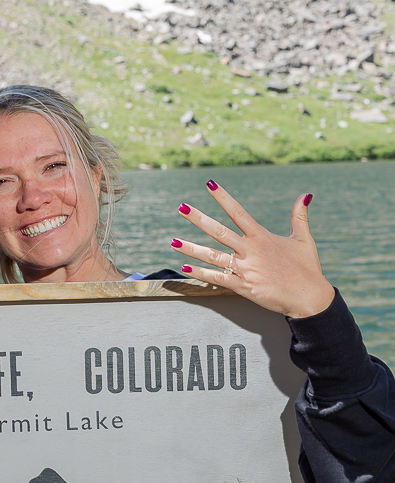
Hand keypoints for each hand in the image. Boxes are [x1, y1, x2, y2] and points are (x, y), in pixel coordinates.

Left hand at [171, 180, 334, 318]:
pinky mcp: (243, 287)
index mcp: (262, 237)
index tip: (209, 184)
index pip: (238, 212)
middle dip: (198, 218)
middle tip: (181, 207)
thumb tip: (306, 194)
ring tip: (172, 241)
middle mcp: (251, 251)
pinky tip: (185, 268)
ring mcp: (245, 269)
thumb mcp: (304, 239)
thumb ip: (299, 216)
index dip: (223, 197)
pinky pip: (217, 279)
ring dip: (191, 248)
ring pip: (212, 256)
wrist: (309, 299)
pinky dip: (200, 274)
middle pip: (219, 231)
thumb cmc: (307, 269)